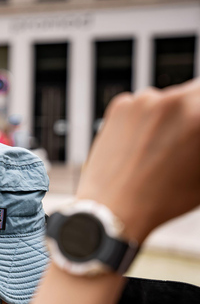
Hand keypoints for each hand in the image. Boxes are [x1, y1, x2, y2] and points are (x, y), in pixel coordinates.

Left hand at [77, 78, 199, 242]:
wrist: (113, 210)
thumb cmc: (163, 199)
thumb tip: (197, 136)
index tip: (197, 134)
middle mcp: (173, 101)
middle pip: (195, 94)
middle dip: (194, 114)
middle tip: (186, 140)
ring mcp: (143, 101)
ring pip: (169, 99)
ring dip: (172, 114)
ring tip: (162, 147)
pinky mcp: (120, 107)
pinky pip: (142, 106)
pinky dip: (145, 119)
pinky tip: (141, 145)